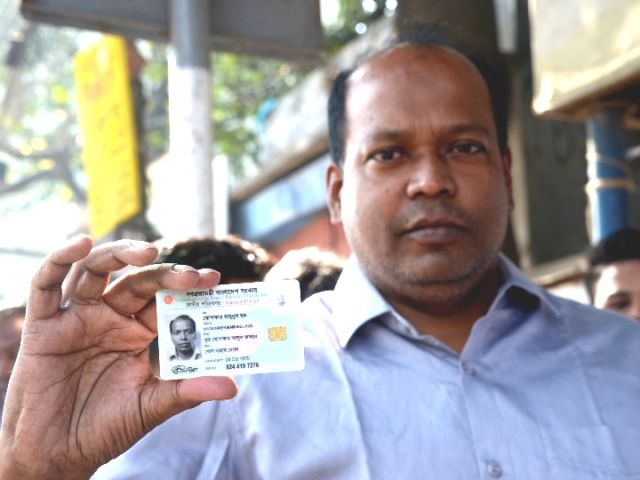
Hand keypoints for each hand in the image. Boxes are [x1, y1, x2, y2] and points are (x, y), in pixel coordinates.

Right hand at [0, 236, 236, 478]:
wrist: (56, 454)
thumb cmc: (105, 428)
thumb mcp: (150, 408)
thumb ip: (186, 392)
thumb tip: (232, 386)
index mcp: (139, 332)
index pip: (166, 299)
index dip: (188, 286)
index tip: (214, 279)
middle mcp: (110, 318)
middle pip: (138, 281)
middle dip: (166, 273)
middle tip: (192, 276)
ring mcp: (77, 318)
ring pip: (96, 270)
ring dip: (120, 254)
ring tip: (148, 252)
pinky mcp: (43, 325)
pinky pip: (45, 284)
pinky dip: (58, 259)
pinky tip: (80, 244)